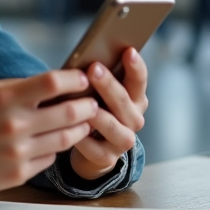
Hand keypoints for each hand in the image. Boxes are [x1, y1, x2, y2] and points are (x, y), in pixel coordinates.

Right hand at [0, 70, 96, 209]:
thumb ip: (22, 86)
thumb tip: (58, 82)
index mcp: (5, 99)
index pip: (52, 82)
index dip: (74, 79)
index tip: (83, 79)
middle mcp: (14, 126)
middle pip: (69, 112)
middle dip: (87, 105)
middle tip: (92, 102)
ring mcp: (18, 152)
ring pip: (66, 138)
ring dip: (81, 128)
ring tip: (83, 121)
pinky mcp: (19, 174)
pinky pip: (51, 158)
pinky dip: (57, 149)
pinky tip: (55, 141)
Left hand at [70, 47, 148, 180]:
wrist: (93, 150)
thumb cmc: (96, 111)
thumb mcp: (101, 94)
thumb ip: (99, 80)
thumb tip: (85, 59)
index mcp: (136, 99)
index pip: (139, 80)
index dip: (136, 66)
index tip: (129, 51)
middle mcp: (134, 119)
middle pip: (123, 100)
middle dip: (108, 84)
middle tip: (94, 69)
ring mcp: (122, 140)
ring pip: (111, 125)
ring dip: (98, 114)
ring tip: (86, 105)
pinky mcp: (107, 158)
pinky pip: (93, 147)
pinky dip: (82, 138)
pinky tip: (70, 130)